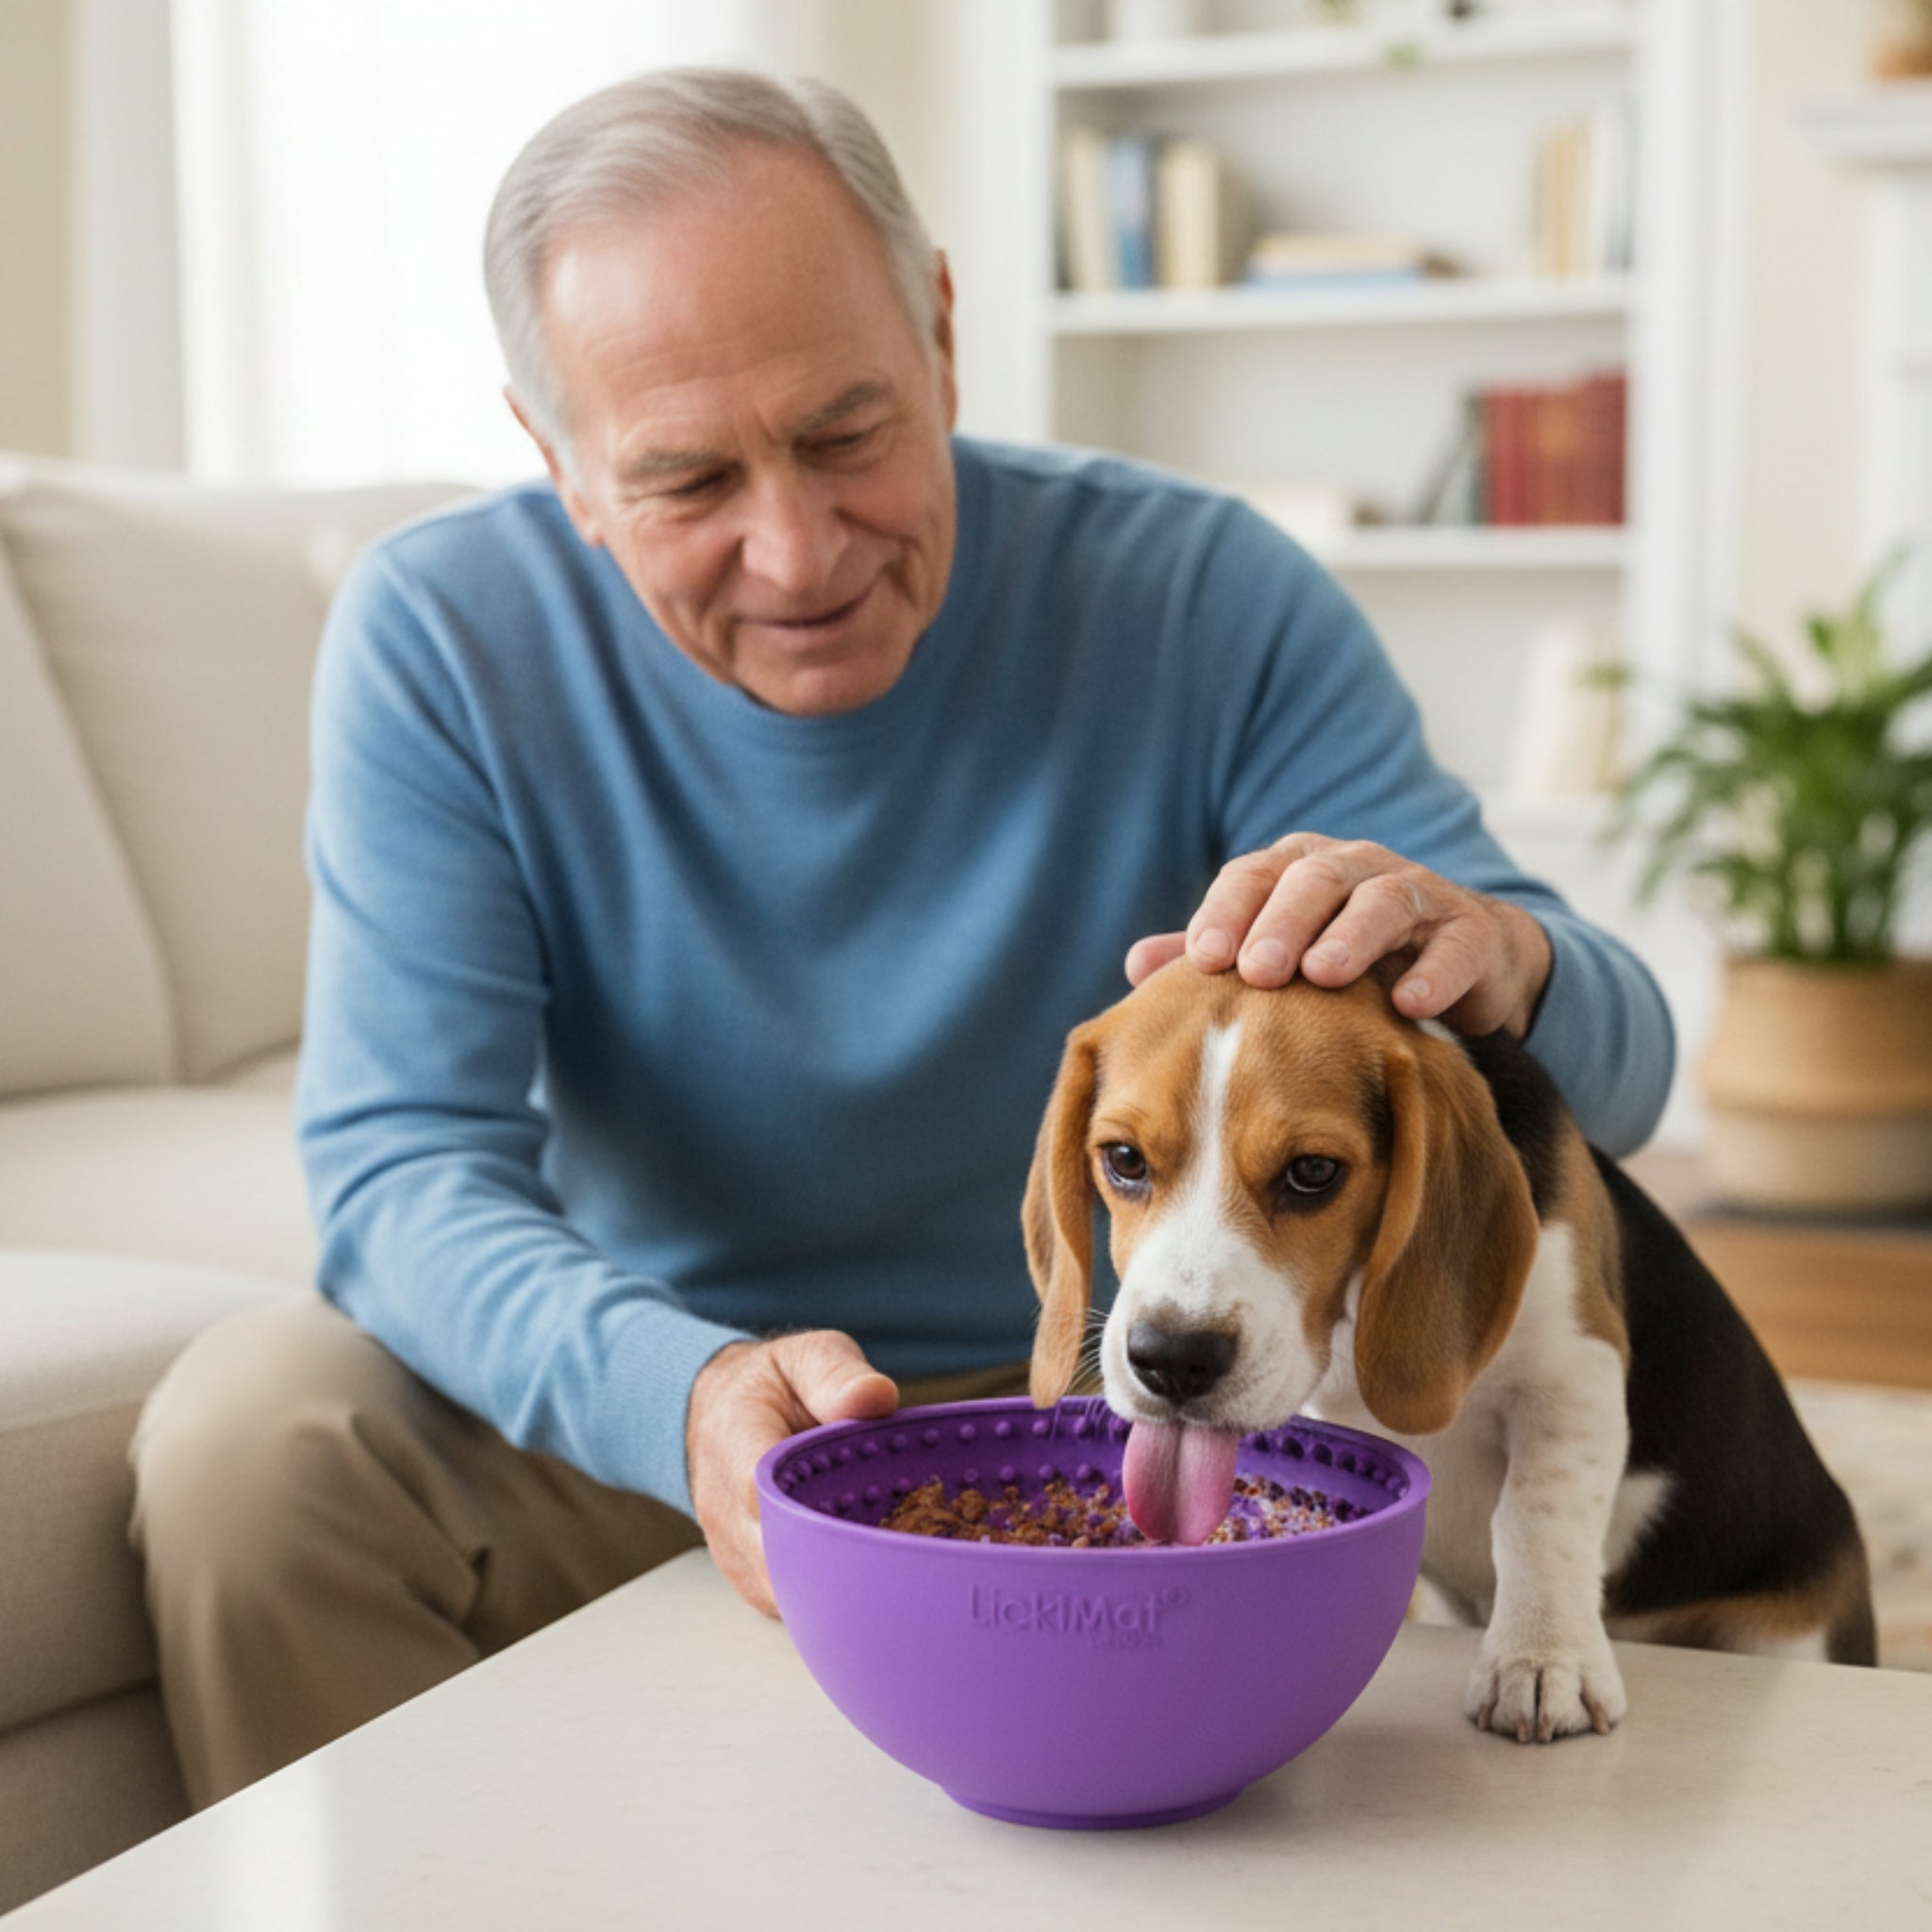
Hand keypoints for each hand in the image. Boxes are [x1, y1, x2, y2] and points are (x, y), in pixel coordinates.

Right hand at [686, 1331, 898, 1616]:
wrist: (718, 1412)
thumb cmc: (770, 1384)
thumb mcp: (803, 1357)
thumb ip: (836, 1375)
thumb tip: (877, 1397)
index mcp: (733, 1447)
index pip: (768, 1500)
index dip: (826, 1520)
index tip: (886, 1522)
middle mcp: (724, 1513)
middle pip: (785, 1563)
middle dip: (851, 1563)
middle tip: (919, 1552)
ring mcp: (735, 1554)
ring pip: (792, 1595)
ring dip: (847, 1584)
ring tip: (908, 1563)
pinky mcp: (753, 1580)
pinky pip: (795, 1603)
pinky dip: (837, 1593)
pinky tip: (882, 1575)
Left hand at [1125, 833, 1552, 1040]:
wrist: (1458, 968)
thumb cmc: (1347, 961)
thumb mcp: (1280, 956)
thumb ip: (1216, 957)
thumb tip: (1135, 966)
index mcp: (1298, 870)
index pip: (1253, 876)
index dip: (1226, 912)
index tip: (1202, 958)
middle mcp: (1356, 869)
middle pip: (1313, 880)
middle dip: (1282, 922)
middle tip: (1256, 970)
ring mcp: (1419, 894)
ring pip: (1384, 899)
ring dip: (1352, 935)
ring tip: (1325, 974)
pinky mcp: (1472, 932)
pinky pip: (1455, 944)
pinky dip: (1433, 973)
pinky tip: (1408, 1005)